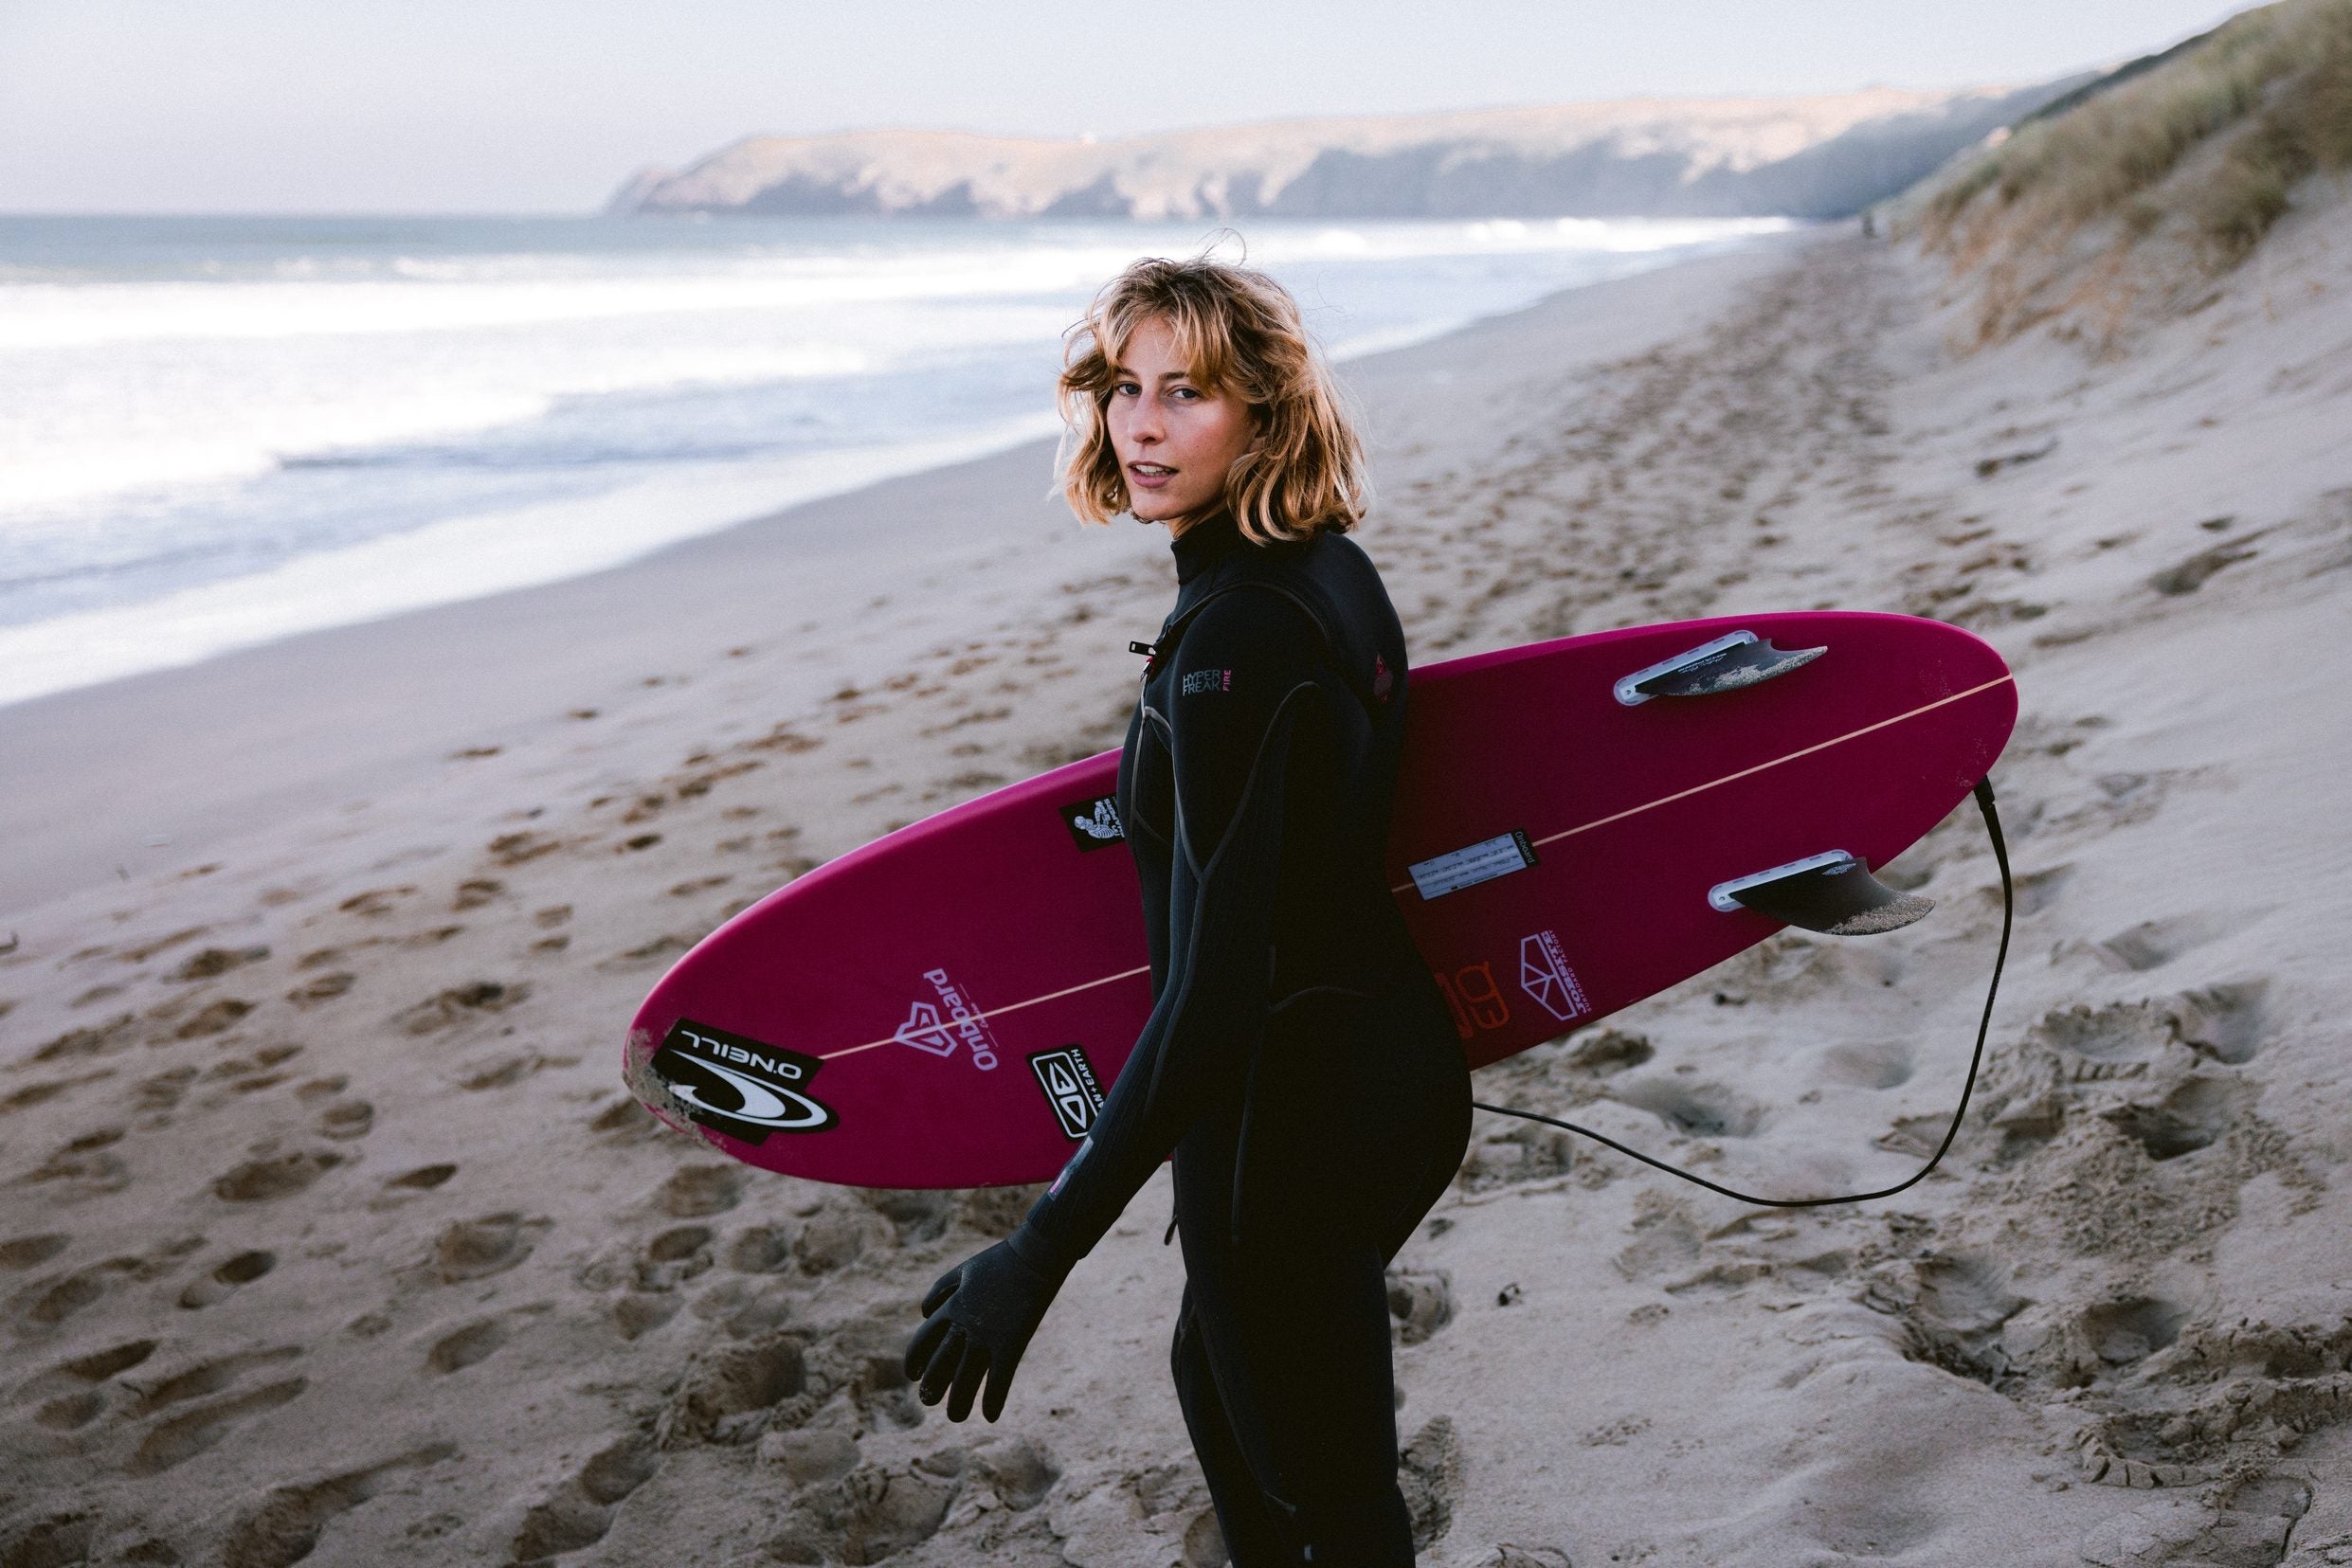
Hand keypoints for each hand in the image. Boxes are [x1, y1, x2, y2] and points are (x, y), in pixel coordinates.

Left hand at [903, 1230, 1064, 1421]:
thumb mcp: (963, 1270)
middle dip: (932, 1387)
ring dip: (959, 1403)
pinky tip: (990, 1416)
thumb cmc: (1000, 1261)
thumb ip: (940, 1290)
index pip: (923, 1342)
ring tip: (955, 1417)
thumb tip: (924, 1313)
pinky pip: (999, 1380)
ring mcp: (988, 1337)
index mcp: (951, 1308)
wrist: (1034, 1256)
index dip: (915, 1360)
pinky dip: (994, 1400)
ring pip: (966, 1380)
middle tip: (928, 1401)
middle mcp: (964, 1326)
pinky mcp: (1012, 1344)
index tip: (913, 1375)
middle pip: (940, 1366)